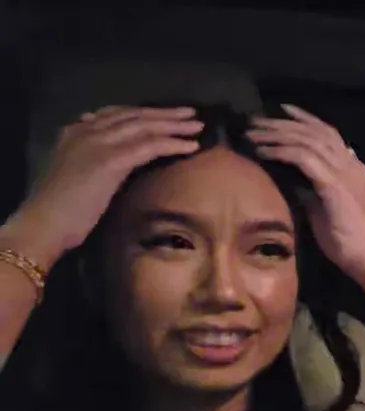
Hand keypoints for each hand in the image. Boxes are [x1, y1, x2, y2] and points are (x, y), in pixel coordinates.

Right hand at [3, 106, 201, 265]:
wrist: (45, 222)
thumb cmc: (62, 209)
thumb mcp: (78, 174)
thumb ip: (94, 160)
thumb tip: (118, 157)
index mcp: (76, 132)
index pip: (116, 114)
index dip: (144, 113)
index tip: (167, 113)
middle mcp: (87, 131)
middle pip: (134, 116)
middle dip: (164, 113)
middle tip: (191, 112)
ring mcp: (98, 143)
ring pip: (144, 127)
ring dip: (174, 125)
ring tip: (197, 125)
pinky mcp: (110, 161)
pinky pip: (149, 146)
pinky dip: (172, 144)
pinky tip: (191, 145)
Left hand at [246, 105, 364, 275]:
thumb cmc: (348, 241)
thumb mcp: (325, 208)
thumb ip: (311, 189)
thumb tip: (289, 177)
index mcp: (354, 169)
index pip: (328, 134)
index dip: (305, 119)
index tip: (282, 111)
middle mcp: (351, 165)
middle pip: (315, 132)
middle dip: (283, 123)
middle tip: (256, 120)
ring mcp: (344, 173)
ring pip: (307, 140)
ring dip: (277, 134)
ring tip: (253, 133)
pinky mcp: (334, 185)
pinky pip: (302, 158)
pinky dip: (281, 151)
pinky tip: (263, 151)